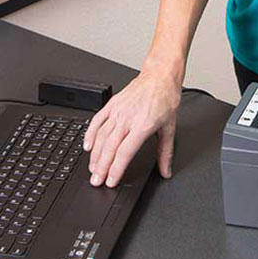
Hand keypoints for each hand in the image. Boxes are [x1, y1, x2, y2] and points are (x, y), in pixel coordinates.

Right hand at [83, 70, 180, 186]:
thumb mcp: (170, 128)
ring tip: (92, 169)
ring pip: (101, 136)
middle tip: (95, 181)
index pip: (124, 153)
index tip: (110, 181)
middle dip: (101, 167)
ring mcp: (117, 111)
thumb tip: (166, 171)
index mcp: (142, 126)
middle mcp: (127, 119)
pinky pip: (97, 121)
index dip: (115, 169)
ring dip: (95, 155)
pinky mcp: (111, 104)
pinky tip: (87, 146)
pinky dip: (90, 135)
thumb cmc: (165, 99)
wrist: (159, 77)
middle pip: (109, 148)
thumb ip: (165, 152)